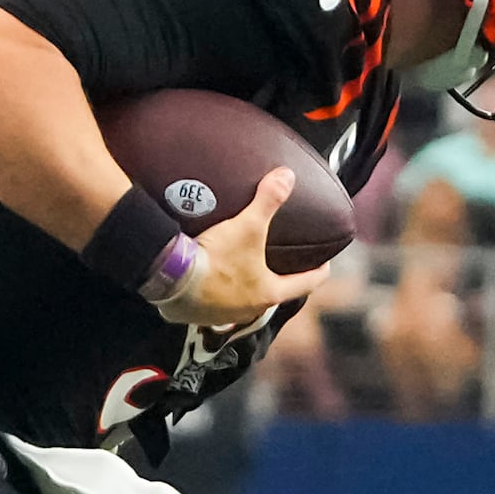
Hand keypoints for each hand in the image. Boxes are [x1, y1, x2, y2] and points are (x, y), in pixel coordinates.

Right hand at [153, 169, 330, 332]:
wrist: (171, 278)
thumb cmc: (215, 258)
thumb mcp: (247, 225)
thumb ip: (269, 200)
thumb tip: (287, 177)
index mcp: (269, 293)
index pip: (306, 284)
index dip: (318, 272)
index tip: (324, 263)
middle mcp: (248, 310)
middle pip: (272, 294)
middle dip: (276, 279)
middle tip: (278, 262)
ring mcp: (222, 316)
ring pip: (242, 302)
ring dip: (244, 288)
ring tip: (242, 268)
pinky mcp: (197, 315)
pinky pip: (213, 305)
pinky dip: (216, 292)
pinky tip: (210, 278)